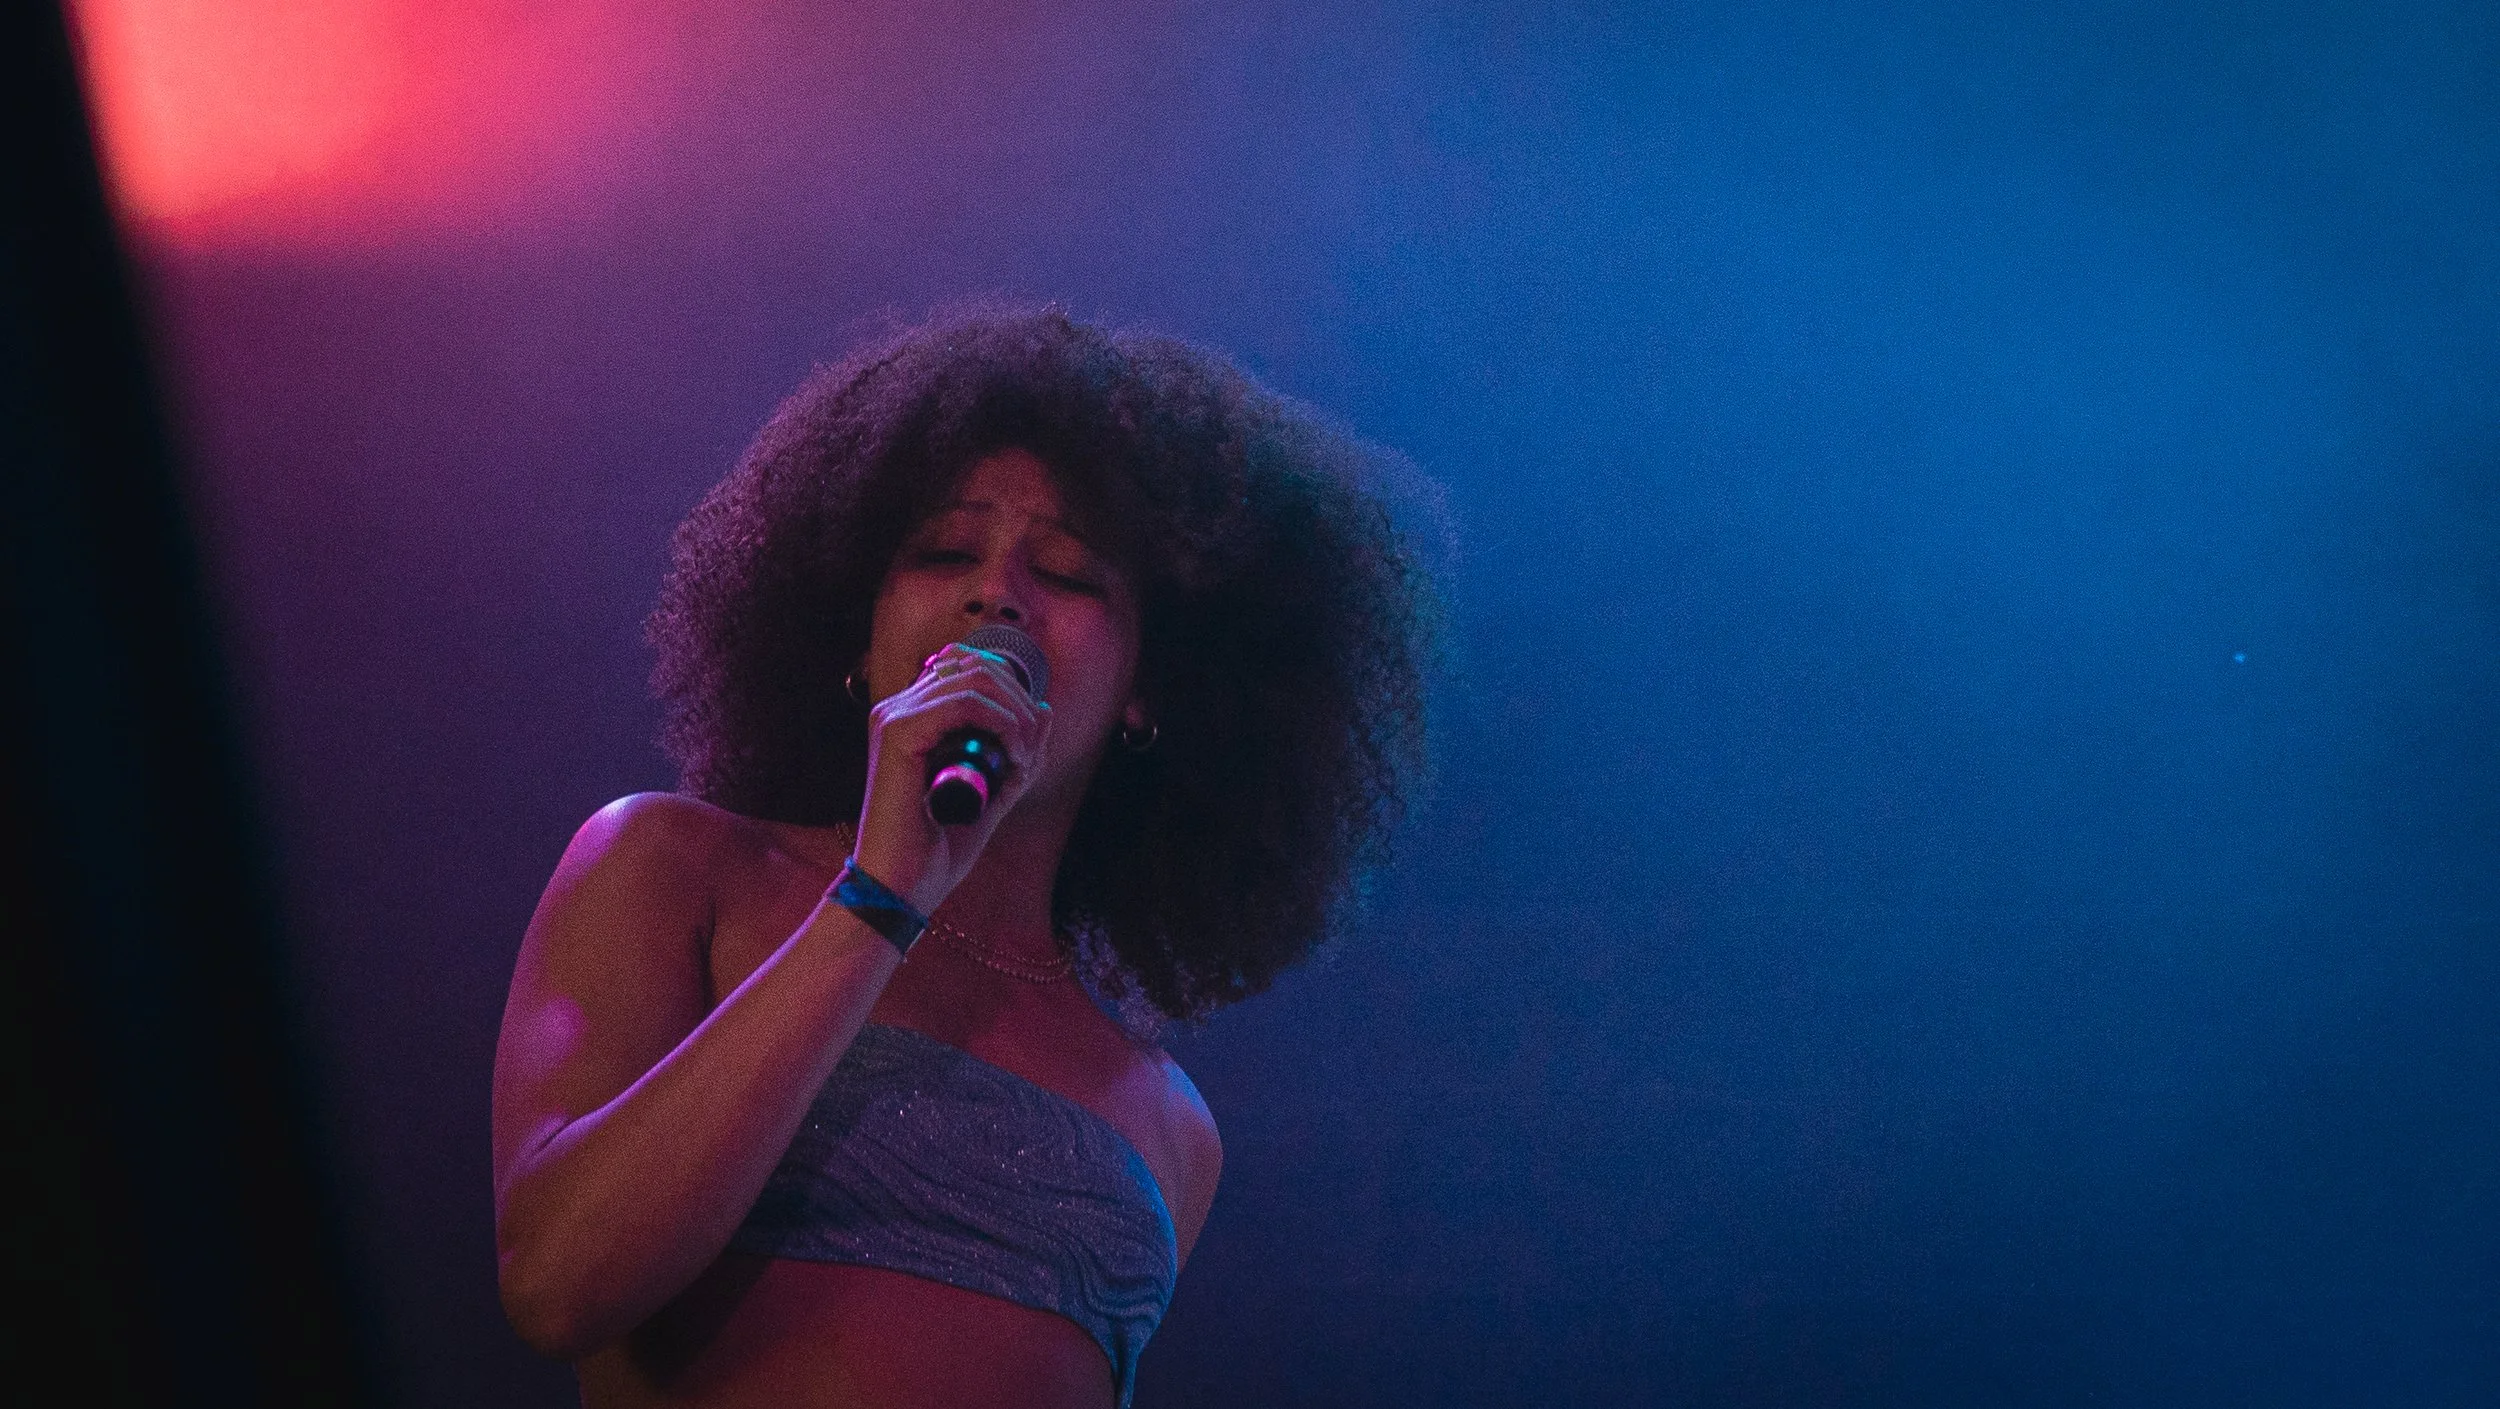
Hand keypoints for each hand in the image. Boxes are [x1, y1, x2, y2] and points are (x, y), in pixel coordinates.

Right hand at [850, 644, 1051, 915]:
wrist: (901, 888)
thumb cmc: (936, 847)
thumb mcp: (992, 791)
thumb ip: (1016, 752)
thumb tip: (1044, 709)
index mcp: (912, 716)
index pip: (969, 666)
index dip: (1012, 691)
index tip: (1029, 738)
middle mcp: (899, 707)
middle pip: (976, 665)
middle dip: (1020, 701)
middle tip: (1031, 749)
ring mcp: (895, 716)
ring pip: (976, 677)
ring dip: (1016, 713)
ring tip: (1023, 754)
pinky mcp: (898, 732)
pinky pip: (965, 703)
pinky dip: (1002, 723)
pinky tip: (1012, 754)